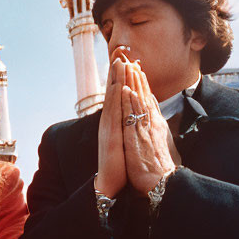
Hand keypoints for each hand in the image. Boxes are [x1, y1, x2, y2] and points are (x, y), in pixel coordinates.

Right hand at [96, 50, 128, 196]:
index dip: (121, 81)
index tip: (126, 64)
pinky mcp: (110, 136)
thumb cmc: (118, 166)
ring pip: (112, 99)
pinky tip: (117, 87)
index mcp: (114, 124)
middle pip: (113, 94)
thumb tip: (130, 120)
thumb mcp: (124, 144)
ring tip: (118, 63)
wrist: (110, 183)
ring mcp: (108, 128)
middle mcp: (109, 123)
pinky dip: (115, 99)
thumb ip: (125, 131)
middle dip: (117, 74)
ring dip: (115, 81)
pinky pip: (113, 113)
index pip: (118, 98)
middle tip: (120, 54)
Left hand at [122, 63, 179, 193]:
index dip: (143, 84)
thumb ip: (155, 127)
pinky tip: (125, 90)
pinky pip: (132, 116)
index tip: (138, 69)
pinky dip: (129, 102)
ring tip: (127, 67)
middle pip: (144, 95)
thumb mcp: (158, 142)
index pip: (148, 99)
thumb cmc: (158, 165)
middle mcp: (151, 123)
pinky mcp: (137, 137)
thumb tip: (154, 115)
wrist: (161, 182)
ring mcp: (145, 128)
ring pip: (138, 101)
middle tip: (131, 59)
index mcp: (155, 124)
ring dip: (133, 83)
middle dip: (137, 77)